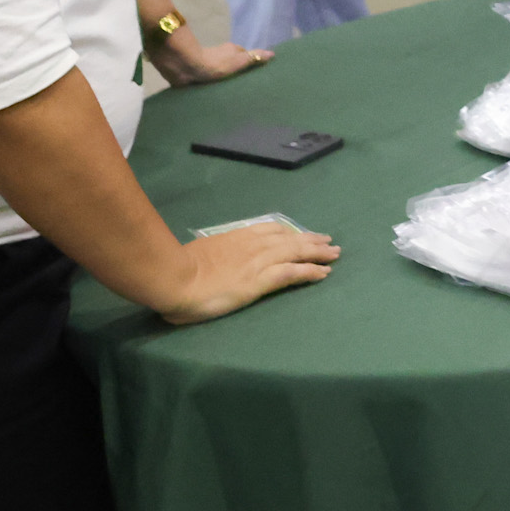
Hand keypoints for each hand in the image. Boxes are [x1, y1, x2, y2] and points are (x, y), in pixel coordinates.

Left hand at [150, 27, 270, 85]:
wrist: (185, 66)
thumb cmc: (214, 64)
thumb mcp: (237, 61)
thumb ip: (253, 58)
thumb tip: (272, 53)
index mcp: (230, 50)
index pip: (244, 56)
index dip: (251, 63)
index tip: (257, 75)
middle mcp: (220, 55)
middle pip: (232, 63)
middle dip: (237, 73)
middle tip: (245, 88)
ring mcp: (207, 64)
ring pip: (220, 72)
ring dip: (224, 80)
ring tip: (231, 95)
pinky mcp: (197, 73)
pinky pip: (208, 80)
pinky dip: (212, 85)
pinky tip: (215, 95)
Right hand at [157, 219, 338, 323]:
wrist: (175, 278)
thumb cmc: (177, 271)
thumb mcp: (195, 257)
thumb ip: (206, 258)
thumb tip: (204, 264)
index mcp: (235, 238)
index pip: (268, 230)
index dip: (287, 232)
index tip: (298, 233)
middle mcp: (251, 245)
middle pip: (289, 238)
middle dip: (310, 239)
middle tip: (328, 241)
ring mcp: (258, 261)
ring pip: (296, 252)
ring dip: (318, 252)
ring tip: (334, 254)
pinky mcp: (261, 280)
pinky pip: (293, 273)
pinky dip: (310, 271)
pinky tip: (324, 273)